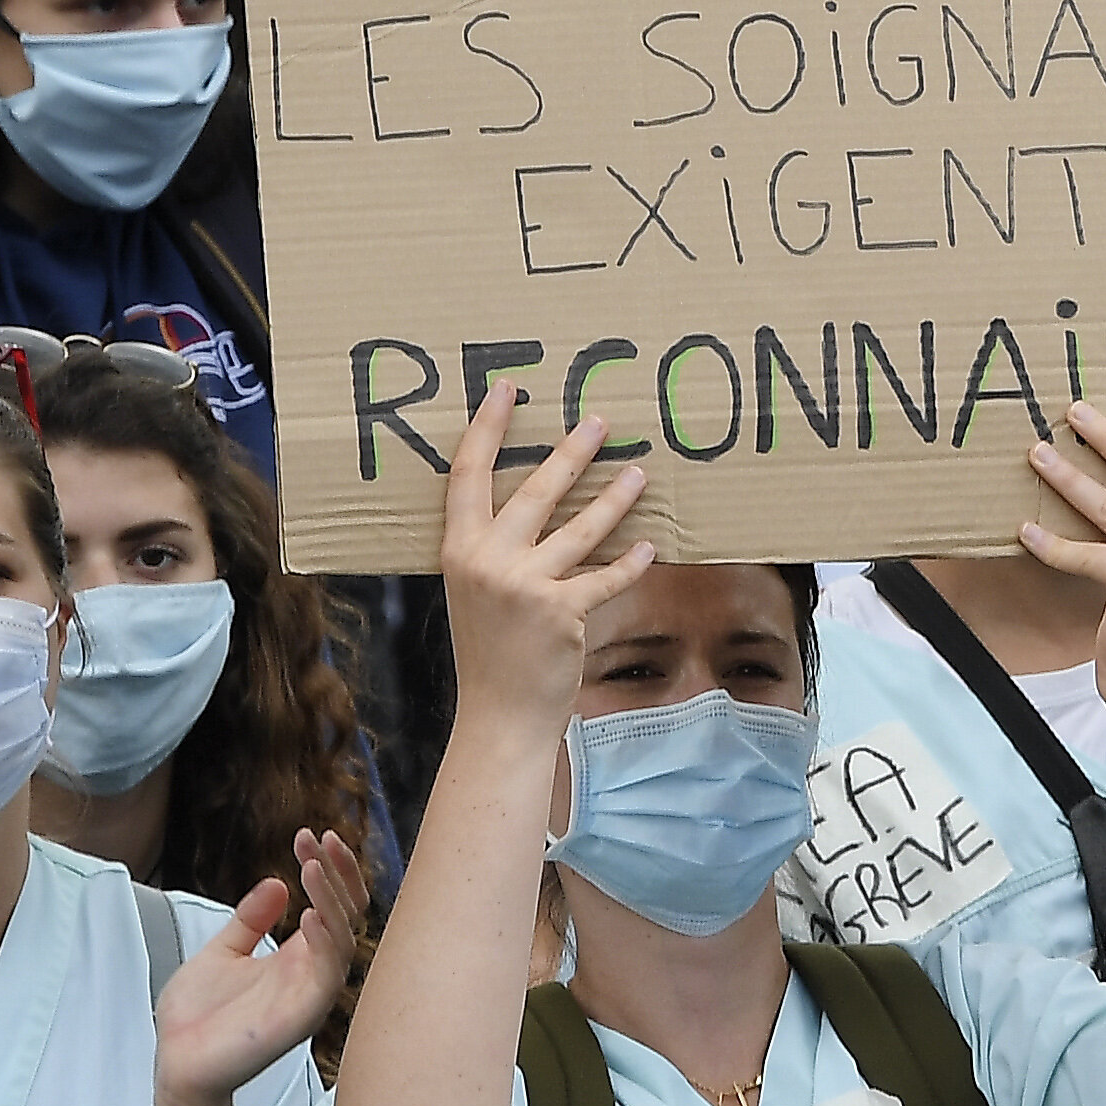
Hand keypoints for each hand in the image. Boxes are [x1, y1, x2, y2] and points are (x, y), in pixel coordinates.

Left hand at [156, 826, 371, 1105]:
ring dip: (333, 898)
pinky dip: (326, 941)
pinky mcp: (301, 1016)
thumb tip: (276, 883)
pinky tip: (310, 912)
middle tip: (319, 839)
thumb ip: (251, 920)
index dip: (327, 868)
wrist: (176, 1066)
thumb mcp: (222, 952)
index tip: (307, 836)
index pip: (332, 904)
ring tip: (313, 865)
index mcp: (296, 957)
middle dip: (339, 873)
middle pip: (348, 914)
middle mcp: (310, 972)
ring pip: (344, 938)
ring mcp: (309, 993)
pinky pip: (328, 974)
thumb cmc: (197, 1019)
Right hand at [436, 383, 652, 726]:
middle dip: (571, 452)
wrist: (498, 714)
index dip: (487, 429)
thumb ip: (491, 548)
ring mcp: (523, 587)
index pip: (468, 475)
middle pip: (534, 490)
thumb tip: (528, 502)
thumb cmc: (490, 651)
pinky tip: (648, 547)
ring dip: (614, 498)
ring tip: (639, 472)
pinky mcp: (560, 614)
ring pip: (579, 529)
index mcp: (458, 549)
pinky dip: (628, 563)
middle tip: (599, 421)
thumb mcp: (474, 591)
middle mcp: (486, 561)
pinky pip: (603, 578)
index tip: (506, 390)